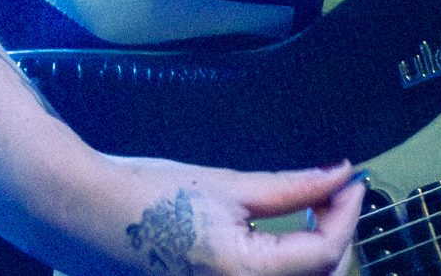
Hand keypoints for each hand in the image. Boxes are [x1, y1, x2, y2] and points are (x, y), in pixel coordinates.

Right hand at [81, 156, 365, 275]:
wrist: (86, 215)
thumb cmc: (148, 197)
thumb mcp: (230, 185)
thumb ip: (293, 187)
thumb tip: (338, 175)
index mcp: (245, 275)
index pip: (325, 252)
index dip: (349, 212)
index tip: (353, 179)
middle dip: (338, 236)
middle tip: (338, 193)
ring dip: (318, 256)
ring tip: (317, 211)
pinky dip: (290, 266)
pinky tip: (288, 237)